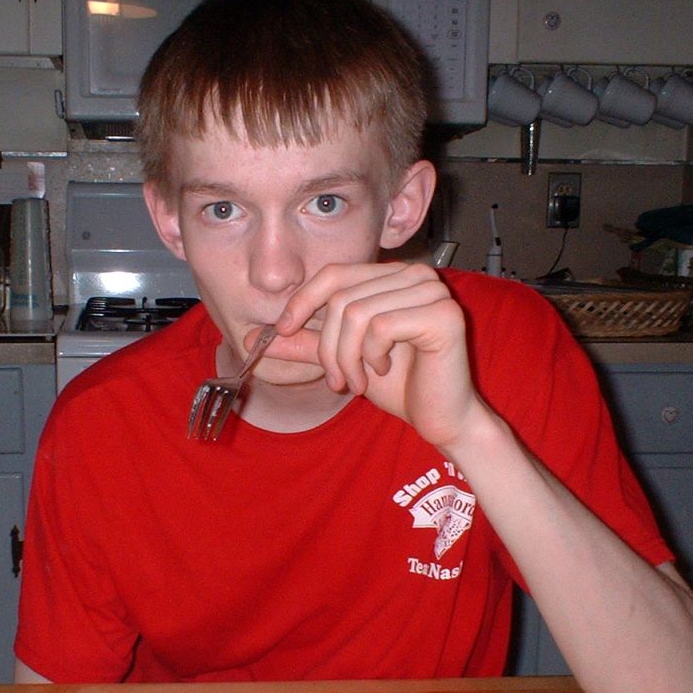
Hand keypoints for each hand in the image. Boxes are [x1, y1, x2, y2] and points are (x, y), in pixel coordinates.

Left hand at [268, 261, 484, 450]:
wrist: (440, 418)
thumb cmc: (398, 386)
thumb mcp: (342, 359)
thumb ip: (305, 343)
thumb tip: (250, 336)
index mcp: (392, 276)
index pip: (334, 274)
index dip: (302, 300)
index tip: (281, 330)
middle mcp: (415, 275)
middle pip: (341, 298)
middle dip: (328, 347)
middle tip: (337, 381)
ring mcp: (433, 291)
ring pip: (356, 314)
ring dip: (347, 358)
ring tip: (359, 382)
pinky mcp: (443, 315)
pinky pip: (381, 327)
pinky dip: (372, 357)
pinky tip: (385, 371)